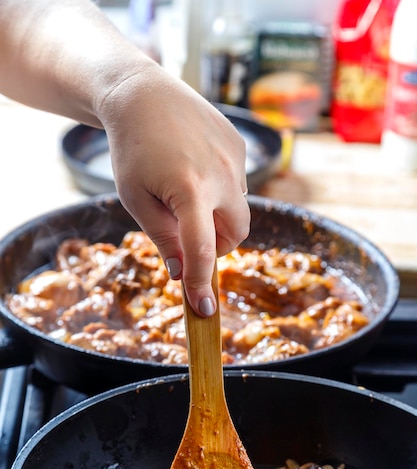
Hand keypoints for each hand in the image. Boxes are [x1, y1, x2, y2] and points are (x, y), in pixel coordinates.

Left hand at [99, 61, 249, 315]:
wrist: (142, 94)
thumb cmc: (132, 150)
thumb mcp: (136, 199)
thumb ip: (162, 238)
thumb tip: (182, 273)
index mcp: (189, 191)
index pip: (203, 252)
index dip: (202, 284)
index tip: (205, 310)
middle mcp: (221, 175)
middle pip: (236, 235)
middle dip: (217, 246)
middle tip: (189, 236)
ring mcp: (234, 158)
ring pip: (238, 209)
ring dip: (218, 216)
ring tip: (187, 193)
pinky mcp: (239, 145)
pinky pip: (237, 182)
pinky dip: (220, 189)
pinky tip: (194, 167)